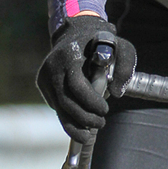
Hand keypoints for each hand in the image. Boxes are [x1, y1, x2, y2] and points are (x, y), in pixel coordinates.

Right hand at [36, 14, 135, 143]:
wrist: (76, 33)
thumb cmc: (102, 43)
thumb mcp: (122, 48)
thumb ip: (125, 68)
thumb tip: (117, 93)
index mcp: (70, 56)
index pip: (76, 85)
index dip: (90, 102)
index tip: (105, 110)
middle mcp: (53, 66)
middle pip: (66, 101)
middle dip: (84, 118)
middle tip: (101, 123)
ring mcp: (45, 76)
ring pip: (58, 108)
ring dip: (74, 125)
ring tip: (89, 135)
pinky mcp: (43, 84)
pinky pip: (56, 106)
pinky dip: (68, 118)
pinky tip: (81, 124)